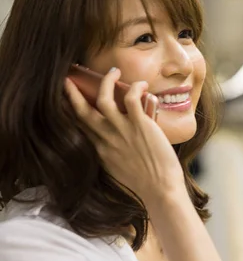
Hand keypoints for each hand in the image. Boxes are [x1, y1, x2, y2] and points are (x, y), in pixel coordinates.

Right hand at [64, 67, 183, 201]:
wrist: (159, 189)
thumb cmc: (145, 181)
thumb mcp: (119, 167)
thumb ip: (114, 151)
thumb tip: (118, 140)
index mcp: (99, 149)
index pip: (80, 125)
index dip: (71, 110)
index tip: (66, 99)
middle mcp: (106, 138)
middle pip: (82, 110)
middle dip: (72, 92)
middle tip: (69, 79)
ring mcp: (122, 130)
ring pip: (104, 99)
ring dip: (107, 82)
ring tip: (113, 72)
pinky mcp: (140, 125)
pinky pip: (132, 98)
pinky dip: (136, 87)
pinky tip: (142, 84)